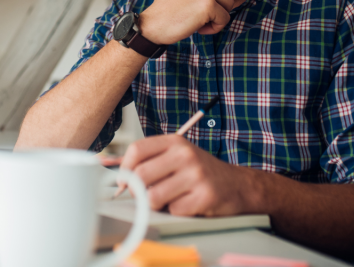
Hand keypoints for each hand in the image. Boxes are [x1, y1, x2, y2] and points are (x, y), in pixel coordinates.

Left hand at [120, 135, 252, 216]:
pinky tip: (187, 203)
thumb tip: (115, 173)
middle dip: (137, 190)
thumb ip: (149, 160)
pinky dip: (176, 211)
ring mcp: (196, 175)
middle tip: (144, 194)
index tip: (123, 180)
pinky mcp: (205, 196)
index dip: (124, 168)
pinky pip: (173, 210)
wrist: (238, 185)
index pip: (136, 150)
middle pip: (140, 175)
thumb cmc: (199, 171)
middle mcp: (185, 155)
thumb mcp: (176, 156)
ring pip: (153, 196)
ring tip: (169, 197)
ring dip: (157, 203)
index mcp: (175, 141)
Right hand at [139, 0, 233, 44]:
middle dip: (213, 8)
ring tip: (196, 20)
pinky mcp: (208, 5)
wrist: (153, 25)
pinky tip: (199, 27)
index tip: (193, 3)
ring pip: (228, 6)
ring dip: (215, 18)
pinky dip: (215, 27)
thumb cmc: (162, 6)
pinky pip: (225, 19)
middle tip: (192, 13)